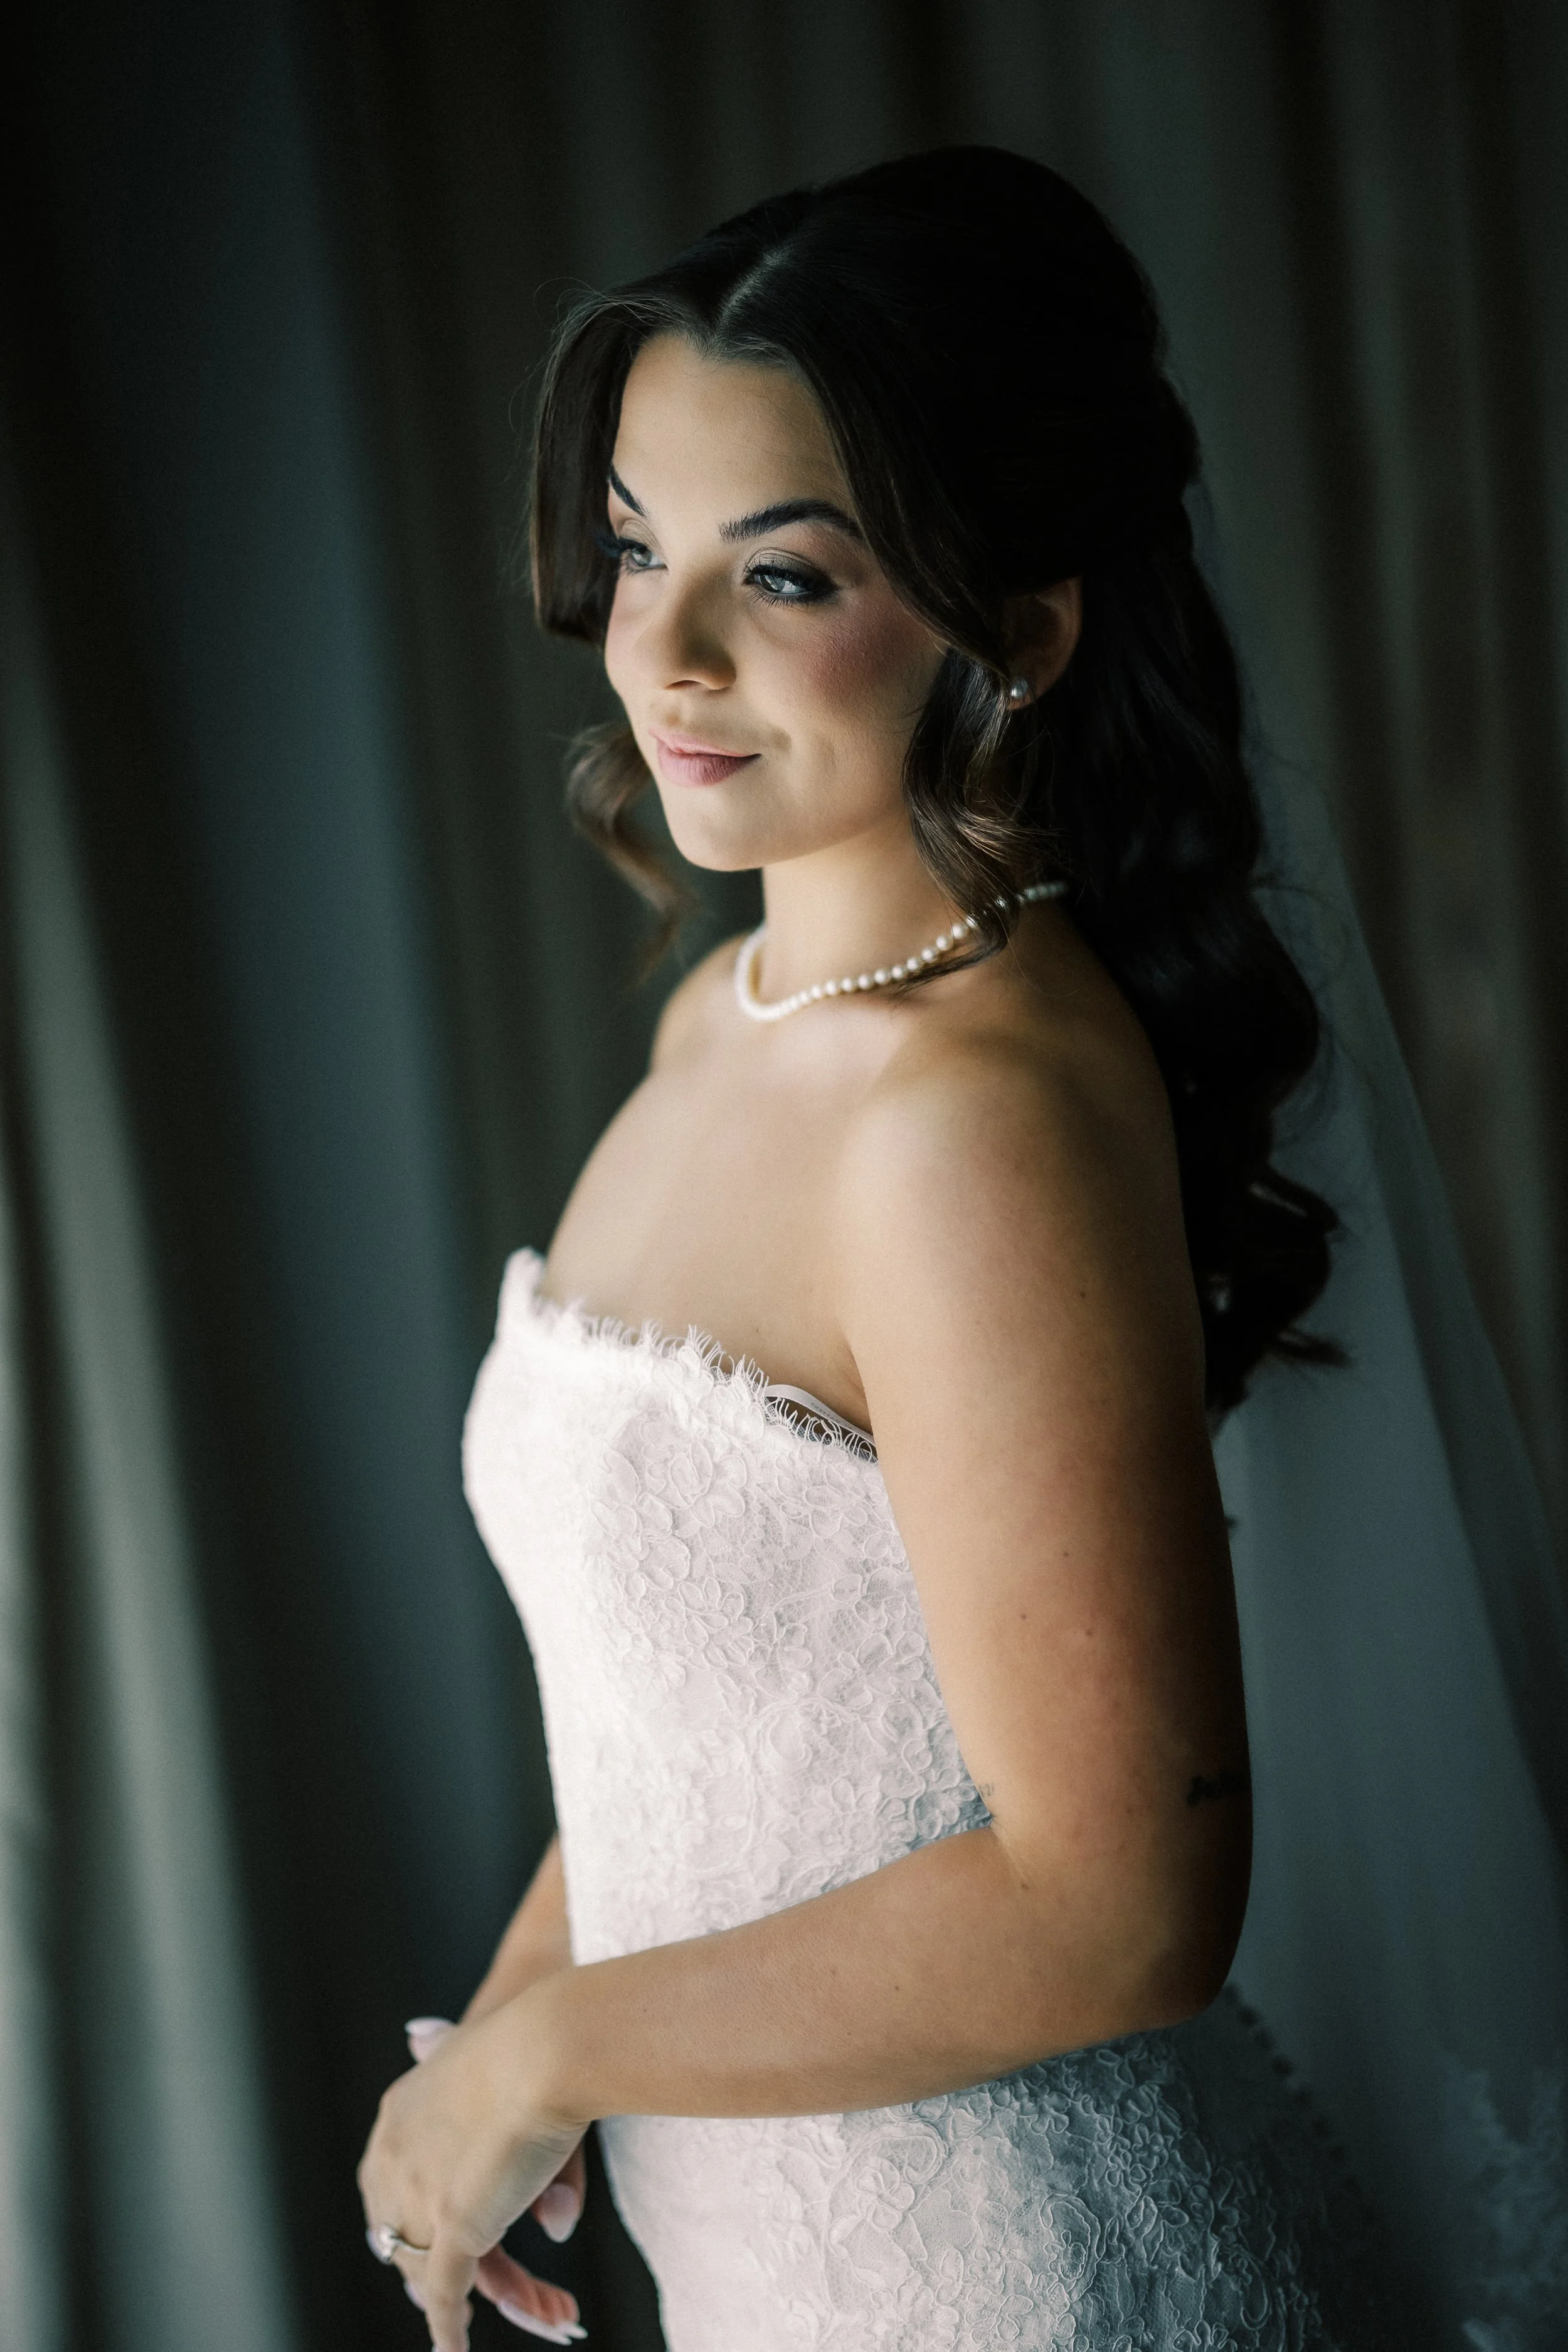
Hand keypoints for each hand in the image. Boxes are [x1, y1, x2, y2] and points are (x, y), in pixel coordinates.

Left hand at [359, 1994, 588, 2350]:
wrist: (549, 2041)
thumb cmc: (539, 2046)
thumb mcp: (508, 2085)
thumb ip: (508, 2137)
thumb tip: (546, 2208)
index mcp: (398, 2116)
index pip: (396, 2193)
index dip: (428, 2225)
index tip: (464, 2246)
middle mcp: (393, 2157)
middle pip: (412, 2237)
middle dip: (465, 2269)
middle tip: (516, 2285)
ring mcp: (418, 2193)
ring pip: (438, 2271)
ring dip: (494, 2295)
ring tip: (548, 2309)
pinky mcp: (452, 2224)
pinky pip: (443, 2295)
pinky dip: (449, 2329)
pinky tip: (455, 2350)